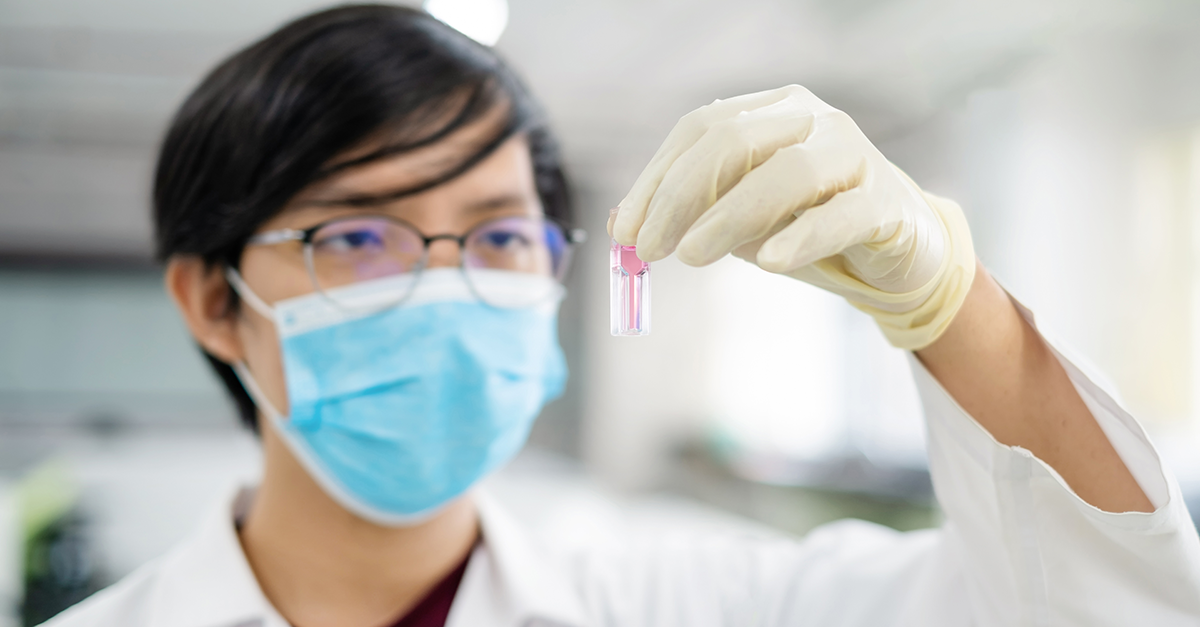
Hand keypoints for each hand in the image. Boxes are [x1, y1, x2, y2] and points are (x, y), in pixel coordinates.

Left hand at [611, 85, 974, 348]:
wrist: (900, 251)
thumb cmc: (810, 226)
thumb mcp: (741, 219)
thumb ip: (687, 215)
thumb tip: (618, 225)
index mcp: (772, 111)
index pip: (700, 129)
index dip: (655, 179)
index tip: (624, 231)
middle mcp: (813, 120)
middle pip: (733, 142)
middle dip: (680, 196)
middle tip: (650, 248)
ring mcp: (854, 156)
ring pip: (786, 173)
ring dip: (729, 216)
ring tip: (692, 256)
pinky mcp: (886, 203)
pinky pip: (841, 215)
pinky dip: (802, 237)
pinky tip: (769, 263)